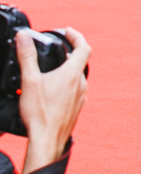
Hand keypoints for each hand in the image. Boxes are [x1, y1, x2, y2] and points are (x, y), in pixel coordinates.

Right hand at [16, 27, 89, 169]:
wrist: (46, 142)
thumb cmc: (39, 114)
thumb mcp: (29, 81)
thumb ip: (27, 56)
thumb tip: (24, 37)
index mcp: (72, 74)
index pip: (84, 47)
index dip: (76, 36)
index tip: (67, 31)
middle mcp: (81, 85)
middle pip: (80, 62)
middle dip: (69, 53)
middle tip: (56, 50)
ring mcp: (80, 98)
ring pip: (77, 78)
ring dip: (67, 70)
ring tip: (51, 70)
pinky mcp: (76, 109)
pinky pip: (74, 91)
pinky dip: (66, 85)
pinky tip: (52, 91)